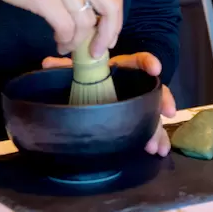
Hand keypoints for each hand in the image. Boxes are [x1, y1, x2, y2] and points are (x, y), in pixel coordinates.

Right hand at [0, 0, 123, 56]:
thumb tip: (91, 15)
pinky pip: (65, 26)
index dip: (115, 21)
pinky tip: (58, 41)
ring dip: (78, 41)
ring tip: (66, 45)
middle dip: (107, 34)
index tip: (108, 38)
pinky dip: (65, 39)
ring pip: (85, 21)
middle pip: (110, 7)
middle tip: (96, 51)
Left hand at [42, 52, 176, 155]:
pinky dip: (156, 139)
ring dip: (157, 128)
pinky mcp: (138, 119)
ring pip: (153, 112)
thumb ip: (65, 67)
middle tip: (166, 112)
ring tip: (157, 145)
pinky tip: (159, 150)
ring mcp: (138, 103)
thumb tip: (46, 63)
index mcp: (123, 69)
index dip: (148, 63)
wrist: (92, 92)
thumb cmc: (89, 77)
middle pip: (153, 90)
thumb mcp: (78, 71)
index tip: (155, 69)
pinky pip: (149, 127)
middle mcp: (135, 85)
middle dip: (162, 101)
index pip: (140, 61)